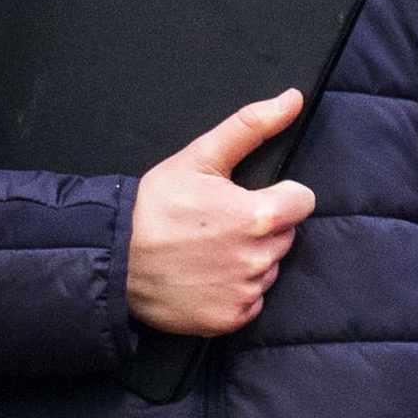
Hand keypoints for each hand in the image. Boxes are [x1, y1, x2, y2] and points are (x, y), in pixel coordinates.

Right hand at [125, 89, 315, 336]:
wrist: (114, 258)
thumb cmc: (155, 205)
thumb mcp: (199, 157)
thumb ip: (251, 126)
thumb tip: (293, 99)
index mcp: (258, 216)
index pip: (303, 202)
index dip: (279, 195)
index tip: (248, 197)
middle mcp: (258, 259)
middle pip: (284, 236)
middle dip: (261, 227)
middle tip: (219, 222)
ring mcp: (244, 292)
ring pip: (268, 269)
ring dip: (248, 259)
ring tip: (207, 249)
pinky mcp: (230, 319)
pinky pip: (251, 301)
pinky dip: (235, 290)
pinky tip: (205, 275)